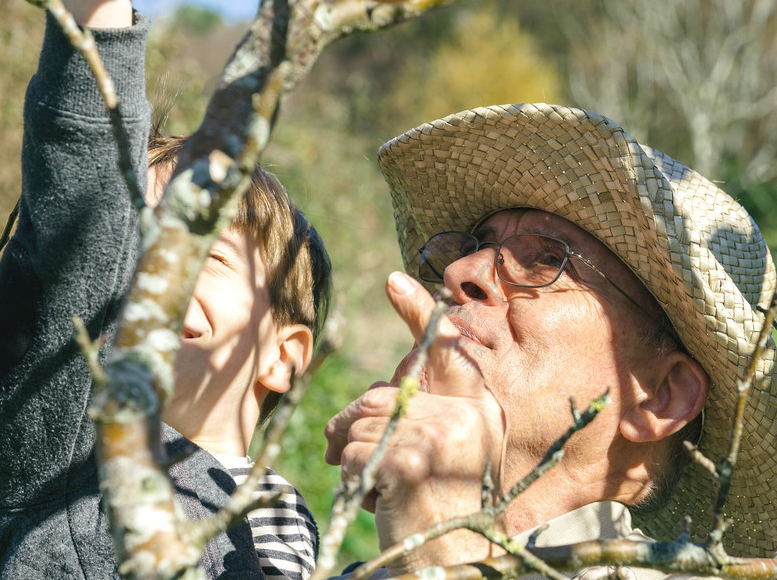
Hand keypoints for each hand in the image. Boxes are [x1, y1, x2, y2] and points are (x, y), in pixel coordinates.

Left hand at [324, 272, 504, 568]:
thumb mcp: (438, 454)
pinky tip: (379, 501)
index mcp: (479, 411)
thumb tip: (375, 392)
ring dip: (352, 460)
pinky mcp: (411, 463)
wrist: (451, 570)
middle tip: (352, 457)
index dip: (422, 314)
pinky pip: (353, 453)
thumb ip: (414, 413)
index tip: (394, 279)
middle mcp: (467, 419)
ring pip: (360, 426)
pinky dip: (351, 480)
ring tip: (380, 488)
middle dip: (352, 427)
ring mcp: (439, 439)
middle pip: (379, 397)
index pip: (449, 350)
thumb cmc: (439, 511)